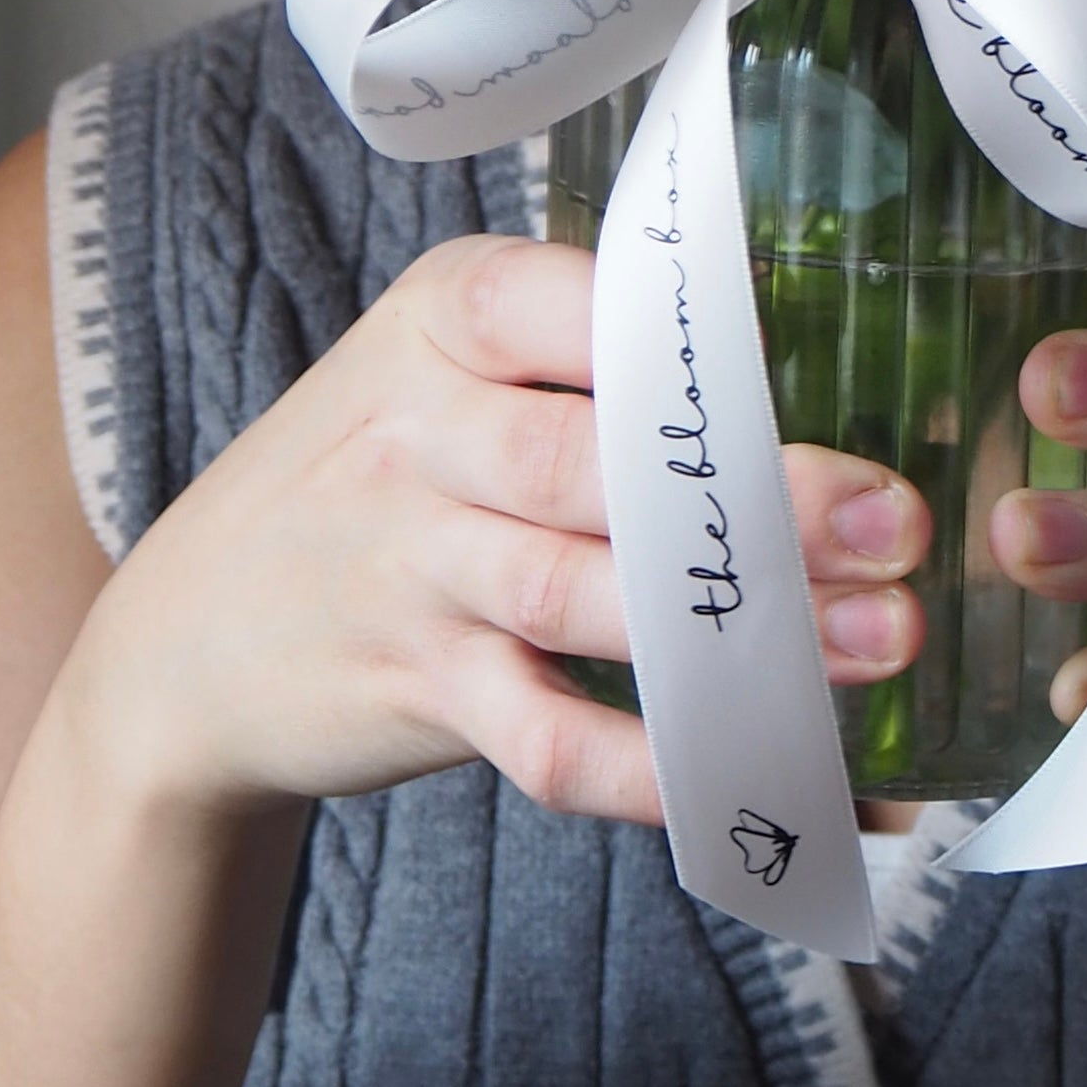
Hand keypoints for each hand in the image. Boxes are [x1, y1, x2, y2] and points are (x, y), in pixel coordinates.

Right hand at [56, 234, 927, 826]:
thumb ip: (586, 356)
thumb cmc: (376, 475)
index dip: (707, 346)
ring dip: (737, 631)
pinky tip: (769, 777)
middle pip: (602, 464)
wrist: (185, 642)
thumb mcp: (441, 367)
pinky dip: (662, 771)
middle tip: (901, 524)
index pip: (586, 310)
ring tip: (882, 641)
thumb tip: (802, 363)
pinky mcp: (417, 690)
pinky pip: (548, 739)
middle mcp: (422, 431)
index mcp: (451, 314)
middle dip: (759, 498)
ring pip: (586, 599)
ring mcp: (413, 567)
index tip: (839, 367)